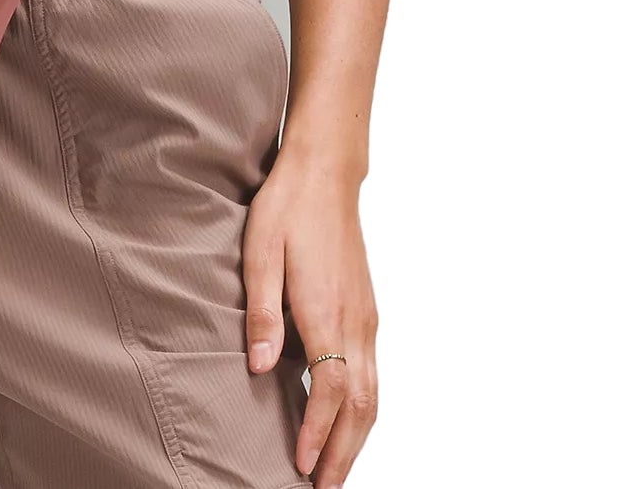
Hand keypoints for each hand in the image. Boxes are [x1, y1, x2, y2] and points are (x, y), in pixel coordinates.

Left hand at [241, 155, 378, 487]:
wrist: (325, 173)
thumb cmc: (286, 207)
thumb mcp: (259, 251)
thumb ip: (261, 310)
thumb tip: (261, 366)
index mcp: (326, 310)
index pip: (328, 390)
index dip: (316, 433)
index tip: (299, 466)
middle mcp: (355, 321)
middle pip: (360, 406)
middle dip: (343, 453)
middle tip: (322, 488)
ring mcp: (367, 318)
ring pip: (373, 395)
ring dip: (357, 438)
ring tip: (334, 469)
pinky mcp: (367, 311)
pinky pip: (372, 374)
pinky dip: (362, 409)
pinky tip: (344, 421)